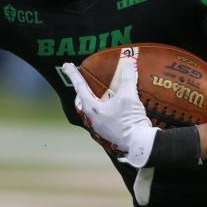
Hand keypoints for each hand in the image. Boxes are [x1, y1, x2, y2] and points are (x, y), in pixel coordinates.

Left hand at [60, 50, 158, 167]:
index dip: (73, 74)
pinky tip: (111, 109)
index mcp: (92, 109)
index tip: (66, 66)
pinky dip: (102, 110)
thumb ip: (128, 78)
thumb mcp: (129, 96)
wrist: (139, 144)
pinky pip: (99, 119)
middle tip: (83, 83)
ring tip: (98, 95)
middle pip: (81, 102)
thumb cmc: (130, 120)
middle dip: (81, 91)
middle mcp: (92, 119)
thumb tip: (129, 62)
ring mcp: (98, 128)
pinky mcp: (107, 134)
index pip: (80, 87)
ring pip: (89, 111)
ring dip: (92, 101)